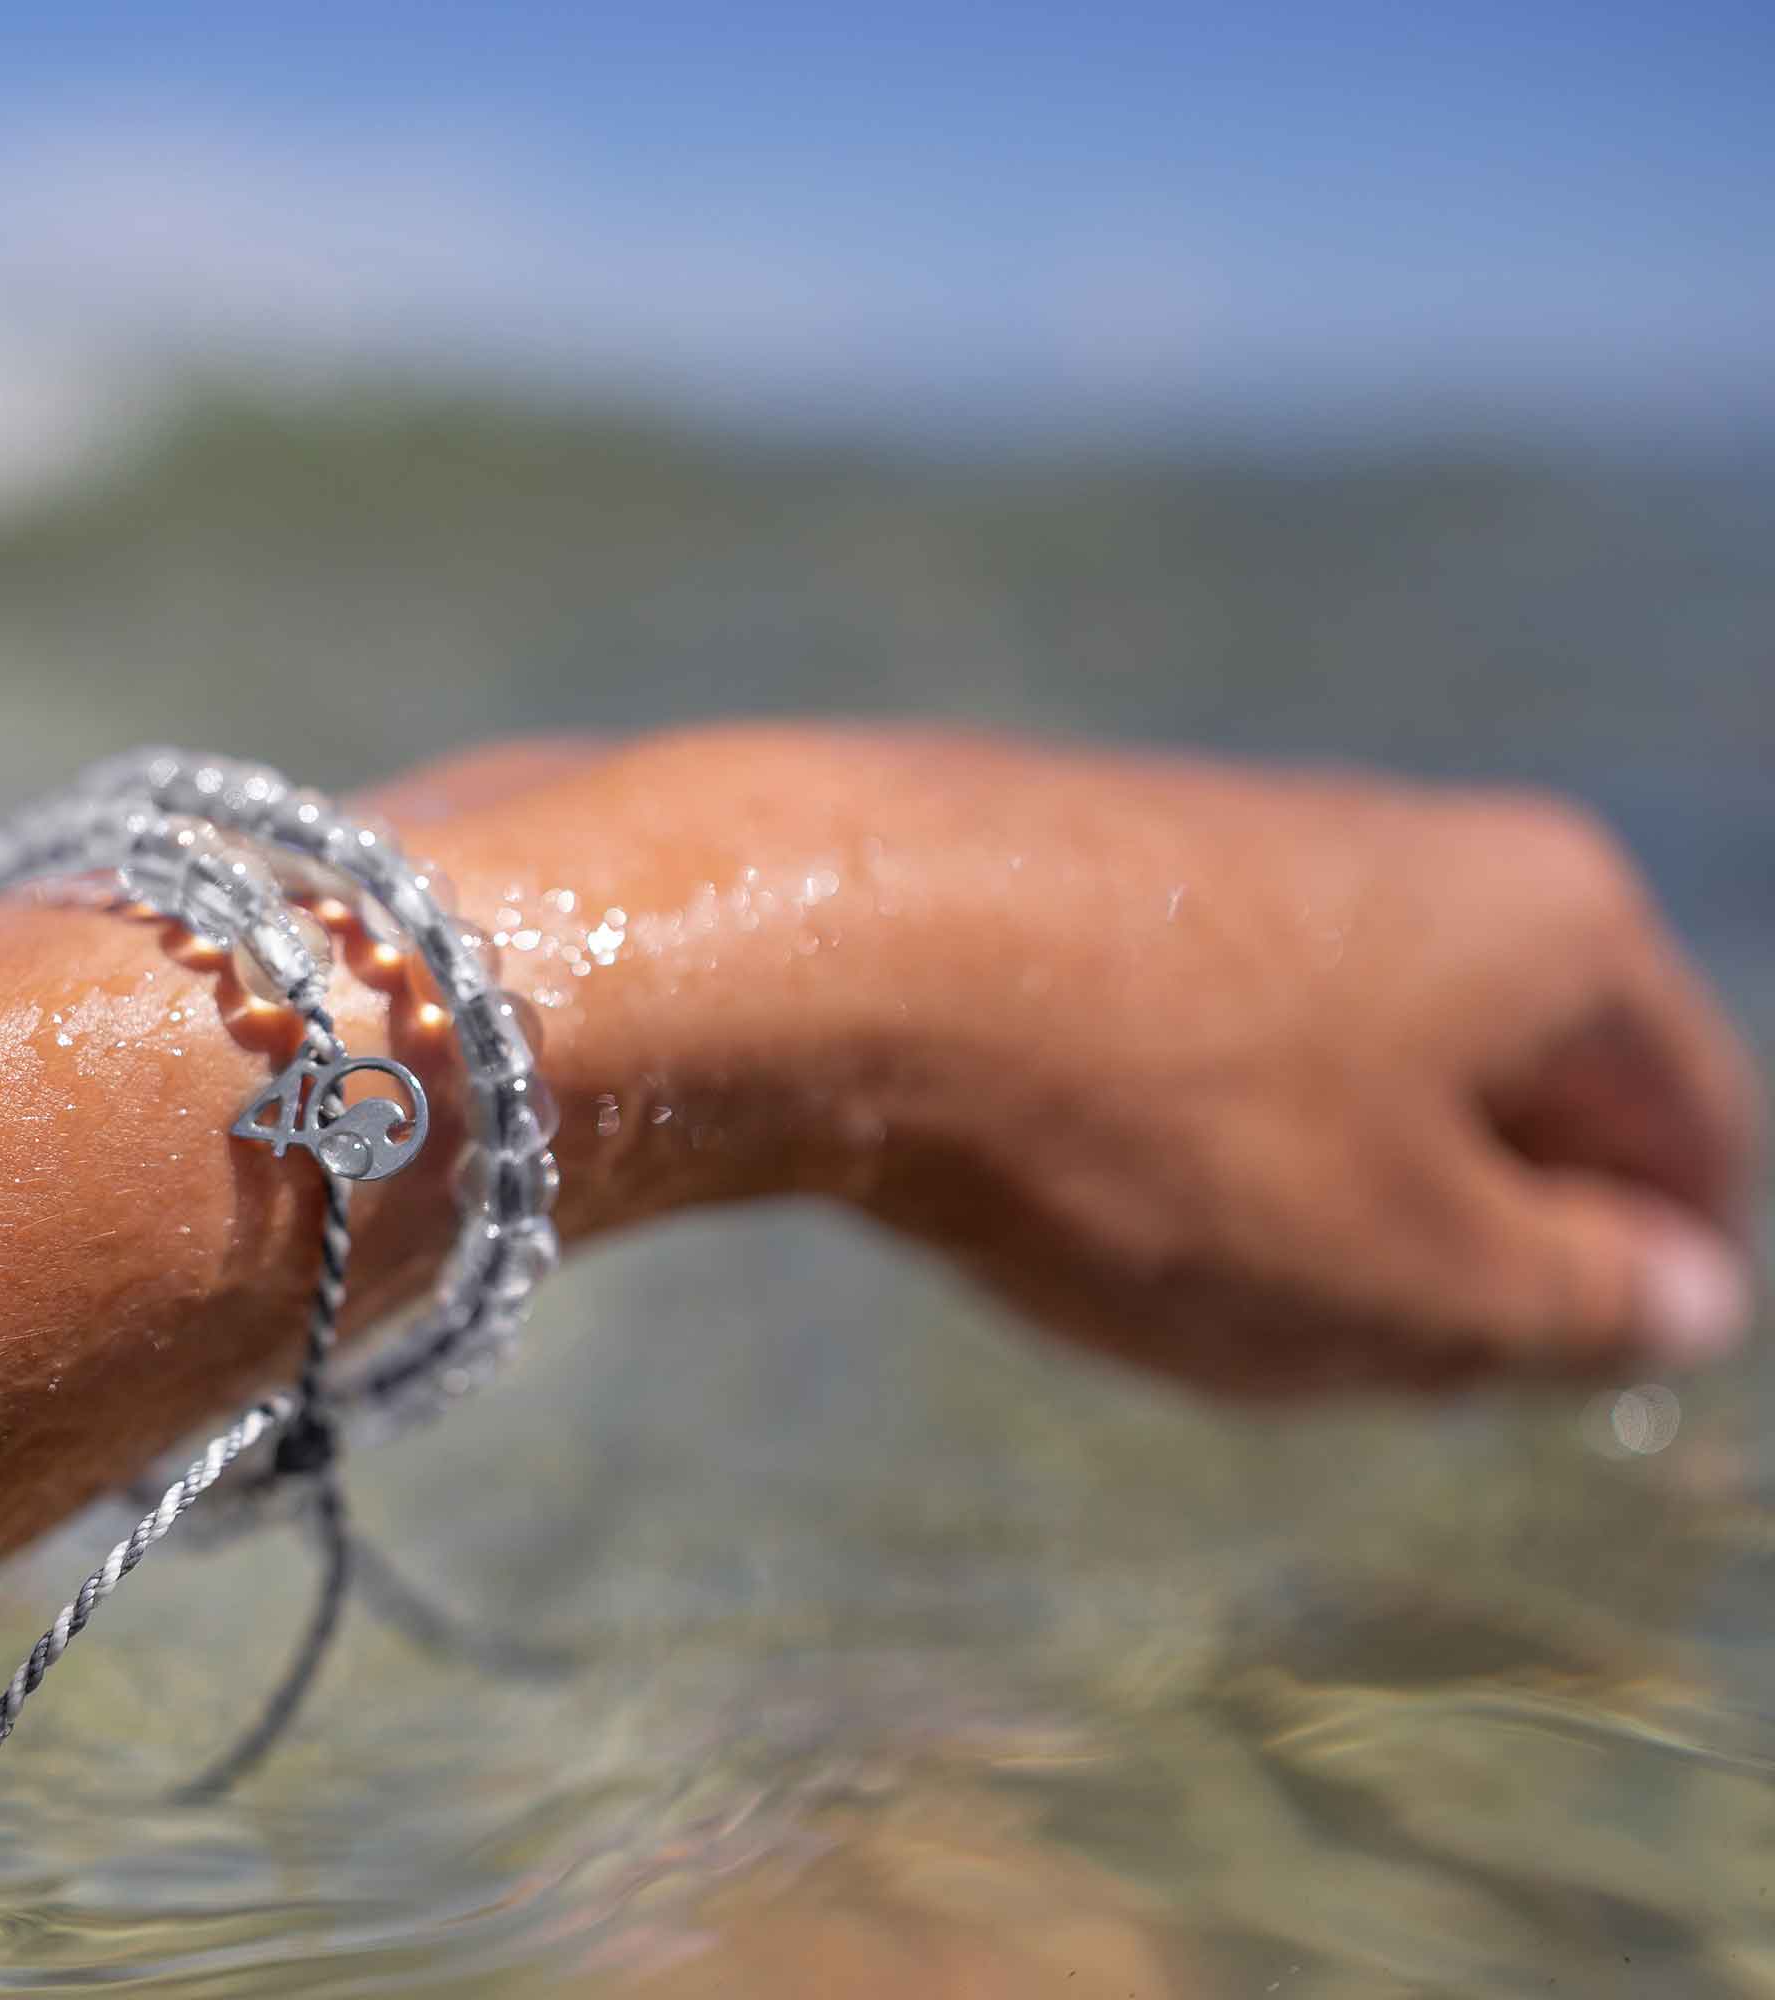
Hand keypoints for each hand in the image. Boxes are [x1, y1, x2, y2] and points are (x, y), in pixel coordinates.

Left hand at [823, 741, 1762, 1394]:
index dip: (1653, 1270)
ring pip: (1349, 1077)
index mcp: (1552, 920)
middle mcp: (1417, 848)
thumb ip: (1579, 1302)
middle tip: (1357, 1355)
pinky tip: (1090, 1201)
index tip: (1554, 1370)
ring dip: (1317, 1211)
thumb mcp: (1411, 1271)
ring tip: (1197, 1281)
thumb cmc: (1159, 1120)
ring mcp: (1251, 847)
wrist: (839, 944)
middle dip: (1467, 1249)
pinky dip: (1194, 1147)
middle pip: (1514, 1094)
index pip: (1688, 1122)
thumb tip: (1679, 1291)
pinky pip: (1212, 1045)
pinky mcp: (1107, 880)